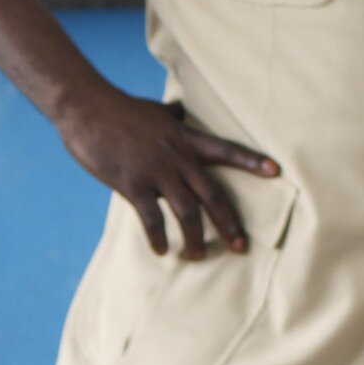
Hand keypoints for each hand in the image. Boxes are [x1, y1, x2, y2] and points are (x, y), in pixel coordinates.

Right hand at [54, 74, 280, 260]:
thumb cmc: (119, 109)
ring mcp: (156, 172)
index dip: (251, 161)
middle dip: (229, 223)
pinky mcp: (132, 184)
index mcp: (185, 138)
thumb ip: (173, 116)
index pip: (226, 149)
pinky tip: (162, 250)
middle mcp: (177, 157)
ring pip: (187, 212)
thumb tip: (181, 110)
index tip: (276, 171)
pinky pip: (152, 219)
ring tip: (197, 256)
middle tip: (240, 246)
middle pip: (213, 195)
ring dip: (195, 239)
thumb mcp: (155, 111)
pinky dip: (159, 238)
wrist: (87, 108)